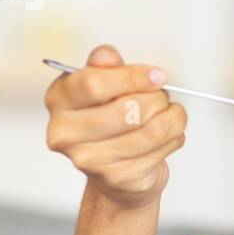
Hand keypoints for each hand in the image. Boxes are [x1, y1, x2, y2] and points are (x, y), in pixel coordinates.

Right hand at [44, 44, 186, 208]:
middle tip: (162, 97)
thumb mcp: (105, 84)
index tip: (158, 76)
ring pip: (151, 131)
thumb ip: (106, 65)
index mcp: (59, 99)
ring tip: (169, 115)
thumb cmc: (110, 118)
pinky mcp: (116, 178)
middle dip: (157, 99)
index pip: (94, 83)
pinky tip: (166, 137)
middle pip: (127, 110)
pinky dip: (173, 139)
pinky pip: (160, 150)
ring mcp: (88, 160)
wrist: (114, 171)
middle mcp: (65, 133)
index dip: (133, 77)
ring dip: (171, 119)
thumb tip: (106, 56)